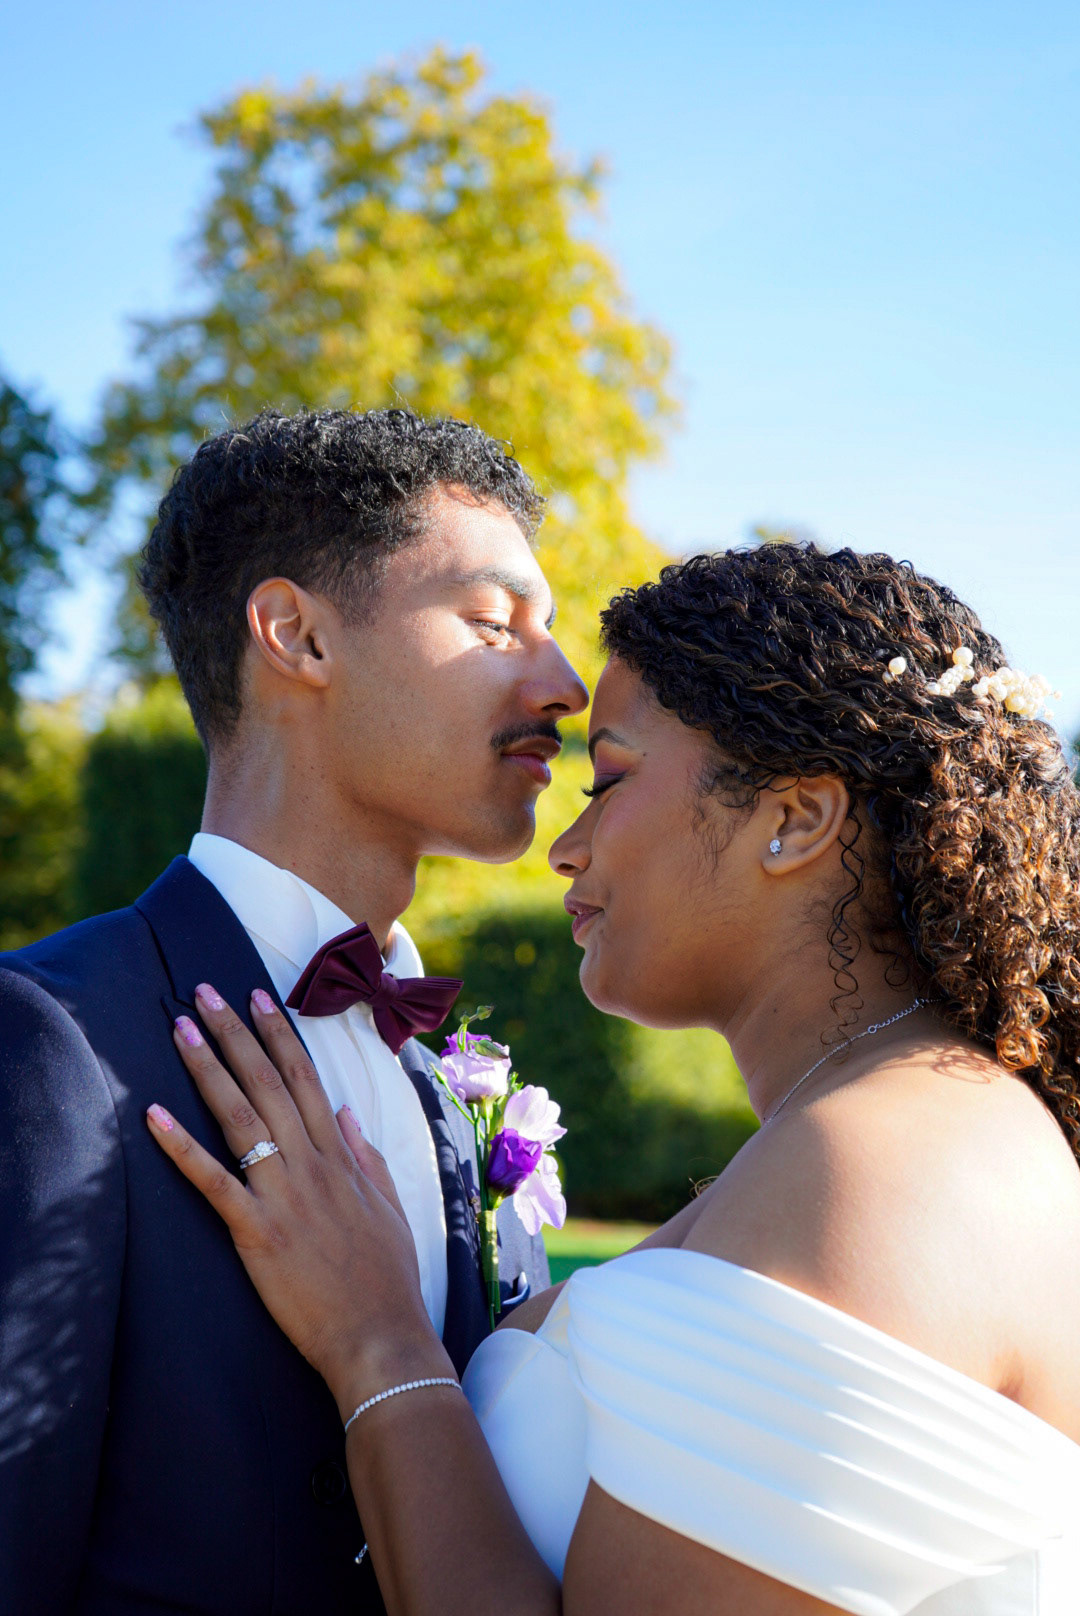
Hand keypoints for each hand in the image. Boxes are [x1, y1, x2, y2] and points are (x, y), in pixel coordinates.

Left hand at [147, 985, 453, 1414]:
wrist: (380, 1337)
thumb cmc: (386, 1279)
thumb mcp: (388, 1205)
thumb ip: (366, 1154)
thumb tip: (348, 1111)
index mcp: (341, 1156)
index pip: (306, 1078)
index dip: (279, 1034)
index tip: (258, 996)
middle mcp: (311, 1164)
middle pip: (267, 1083)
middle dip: (235, 1032)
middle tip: (204, 992)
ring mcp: (283, 1195)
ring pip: (240, 1117)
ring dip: (207, 1069)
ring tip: (180, 1030)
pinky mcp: (257, 1232)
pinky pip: (214, 1180)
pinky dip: (182, 1146)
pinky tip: (155, 1115)